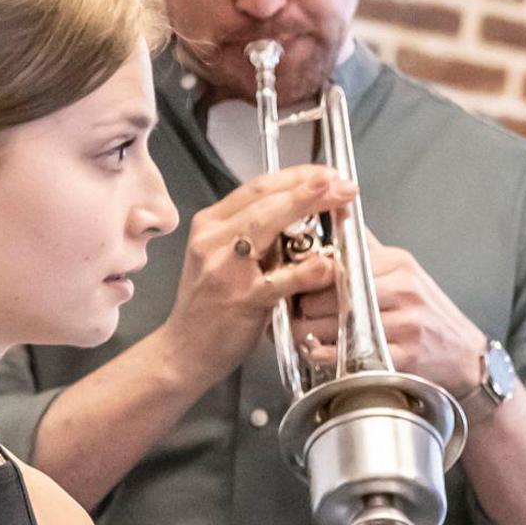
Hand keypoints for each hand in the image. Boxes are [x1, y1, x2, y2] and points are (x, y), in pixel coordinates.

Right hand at [169, 166, 352, 378]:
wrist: (182, 350)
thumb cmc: (210, 307)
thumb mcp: (225, 260)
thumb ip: (256, 237)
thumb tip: (303, 215)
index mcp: (211, 225)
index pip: (257, 187)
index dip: (297, 177)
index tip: (327, 174)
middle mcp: (214, 239)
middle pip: (265, 199)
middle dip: (309, 186)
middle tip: (343, 183)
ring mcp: (225, 268)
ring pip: (266, 225)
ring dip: (307, 208)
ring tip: (340, 203)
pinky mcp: (240, 299)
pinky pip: (278, 280)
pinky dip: (306, 270)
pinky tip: (328, 264)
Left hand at [293, 235, 487, 392]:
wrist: (466, 354)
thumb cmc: (430, 314)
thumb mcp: (406, 272)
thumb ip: (369, 251)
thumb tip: (338, 214)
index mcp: (399, 264)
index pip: (341, 262)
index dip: (310, 274)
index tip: (295, 282)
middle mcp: (404, 290)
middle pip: (336, 294)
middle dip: (306, 306)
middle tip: (293, 312)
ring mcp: (407, 323)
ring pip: (342, 324)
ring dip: (312, 332)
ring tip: (301, 332)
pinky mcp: (406, 355)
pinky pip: (355, 354)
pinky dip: (331, 356)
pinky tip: (322, 353)